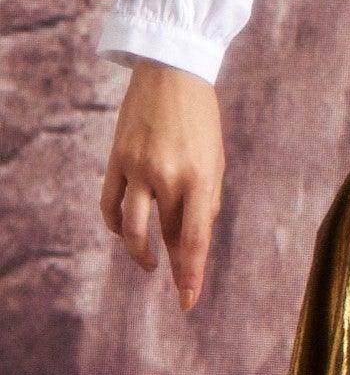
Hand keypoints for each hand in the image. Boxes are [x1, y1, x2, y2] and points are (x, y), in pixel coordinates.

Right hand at [101, 59, 224, 311]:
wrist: (173, 73)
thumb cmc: (202, 121)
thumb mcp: (215, 161)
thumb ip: (205, 202)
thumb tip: (192, 241)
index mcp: (200, 178)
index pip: (194, 240)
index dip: (190, 275)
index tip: (188, 301)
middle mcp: (167, 176)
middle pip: (166, 235)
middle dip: (172, 262)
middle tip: (177, 282)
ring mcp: (138, 168)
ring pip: (130, 229)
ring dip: (139, 253)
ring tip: (149, 264)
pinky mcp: (116, 160)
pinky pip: (109, 205)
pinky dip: (114, 226)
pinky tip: (124, 234)